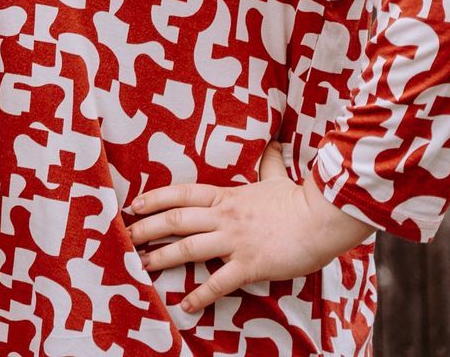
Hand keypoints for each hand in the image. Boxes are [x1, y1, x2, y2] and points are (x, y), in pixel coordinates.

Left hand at [124, 143, 373, 313]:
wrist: (323, 219)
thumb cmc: (299, 200)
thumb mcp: (276, 178)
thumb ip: (268, 164)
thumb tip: (272, 145)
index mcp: (226, 196)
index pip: (181, 194)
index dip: (154, 199)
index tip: (133, 206)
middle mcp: (224, 217)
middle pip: (176, 220)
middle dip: (147, 228)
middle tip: (126, 236)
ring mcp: (235, 241)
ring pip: (189, 249)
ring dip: (162, 258)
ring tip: (142, 266)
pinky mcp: (250, 265)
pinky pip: (219, 282)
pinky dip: (201, 295)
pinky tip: (186, 305)